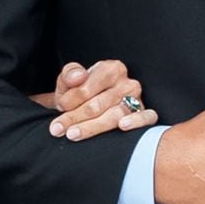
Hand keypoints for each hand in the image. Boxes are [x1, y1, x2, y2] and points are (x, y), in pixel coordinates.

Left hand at [40, 60, 159, 140]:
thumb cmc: (81, 94)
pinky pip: (147, 117)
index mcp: (110, 69)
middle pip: (98, 104)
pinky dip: (136, 121)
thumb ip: (69, 75)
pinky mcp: (146, 114)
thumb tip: (77, 77)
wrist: (89, 107)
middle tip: (58, 129)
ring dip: (92, 127)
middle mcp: (126, 82)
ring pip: (116, 115)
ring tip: (73, 134)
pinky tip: (122, 126)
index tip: (59, 107)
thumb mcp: (70, 81)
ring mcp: (138, 99)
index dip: (71, 100)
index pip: (87, 87)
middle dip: (75, 118)